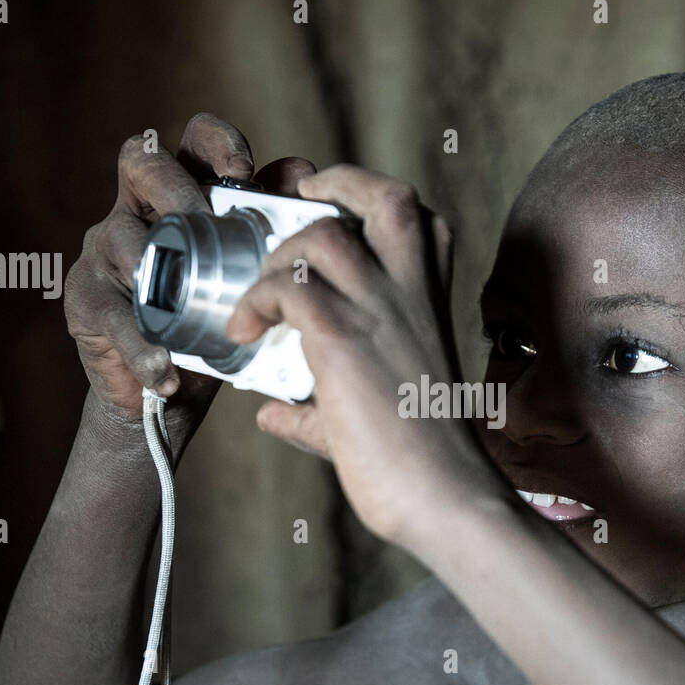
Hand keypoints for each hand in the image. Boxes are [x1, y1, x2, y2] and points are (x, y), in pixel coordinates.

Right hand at [63, 113, 316, 420]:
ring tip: (190, 307)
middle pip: (141, 163)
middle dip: (177, 190)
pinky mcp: (85, 302)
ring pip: (120, 240)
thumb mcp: (245, 272)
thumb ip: (269, 219)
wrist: (171, 396)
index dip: (214, 141)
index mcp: (179, 195)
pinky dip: (143, 348)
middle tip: (207, 224)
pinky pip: (113, 317)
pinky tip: (166, 372)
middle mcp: (135, 211)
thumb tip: (302, 172)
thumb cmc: (212, 322)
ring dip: (158, 271)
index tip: (243, 172)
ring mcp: (103, 254)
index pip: (191, 140)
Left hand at [227, 165, 504, 547]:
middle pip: (386, 196)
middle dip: (332, 187)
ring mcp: (381, 311)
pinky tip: (242, 333)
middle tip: (288, 220)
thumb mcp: (370, 420)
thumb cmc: (418, 466)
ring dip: (278, 256)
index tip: (329, 208)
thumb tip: (271, 411)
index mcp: (429, 305)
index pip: (419, 218)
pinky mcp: (344, 340)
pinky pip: (288, 286)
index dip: (370, 197)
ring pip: (324, 234)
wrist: (442, 497)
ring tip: (258, 300)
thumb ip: (318, 409)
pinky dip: (255, 300)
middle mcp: (412, 296)